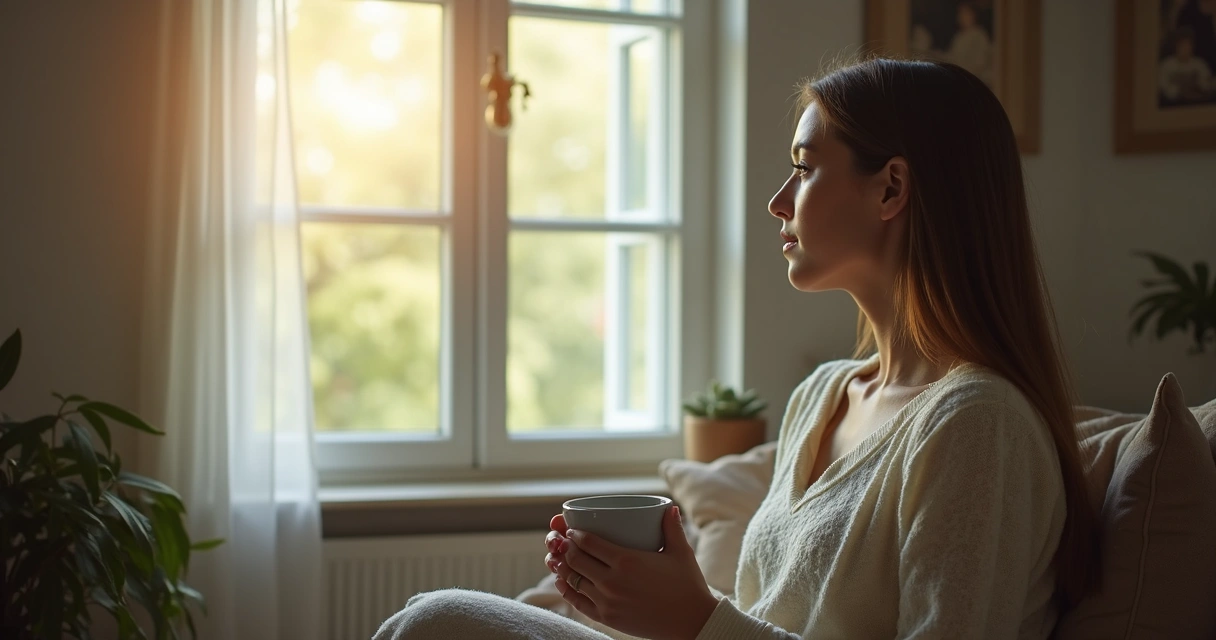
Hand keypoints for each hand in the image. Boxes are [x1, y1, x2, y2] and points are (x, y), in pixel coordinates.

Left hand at [542, 506, 718, 639]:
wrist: (692, 622)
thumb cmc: (688, 585)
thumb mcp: (681, 552)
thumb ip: (672, 528)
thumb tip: (670, 507)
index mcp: (627, 560)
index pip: (588, 542)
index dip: (574, 533)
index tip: (571, 529)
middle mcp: (612, 581)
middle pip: (575, 559)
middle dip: (563, 547)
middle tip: (561, 540)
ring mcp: (607, 601)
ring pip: (572, 580)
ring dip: (561, 566)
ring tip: (557, 558)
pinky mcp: (607, 617)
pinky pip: (577, 602)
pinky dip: (566, 590)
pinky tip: (562, 581)